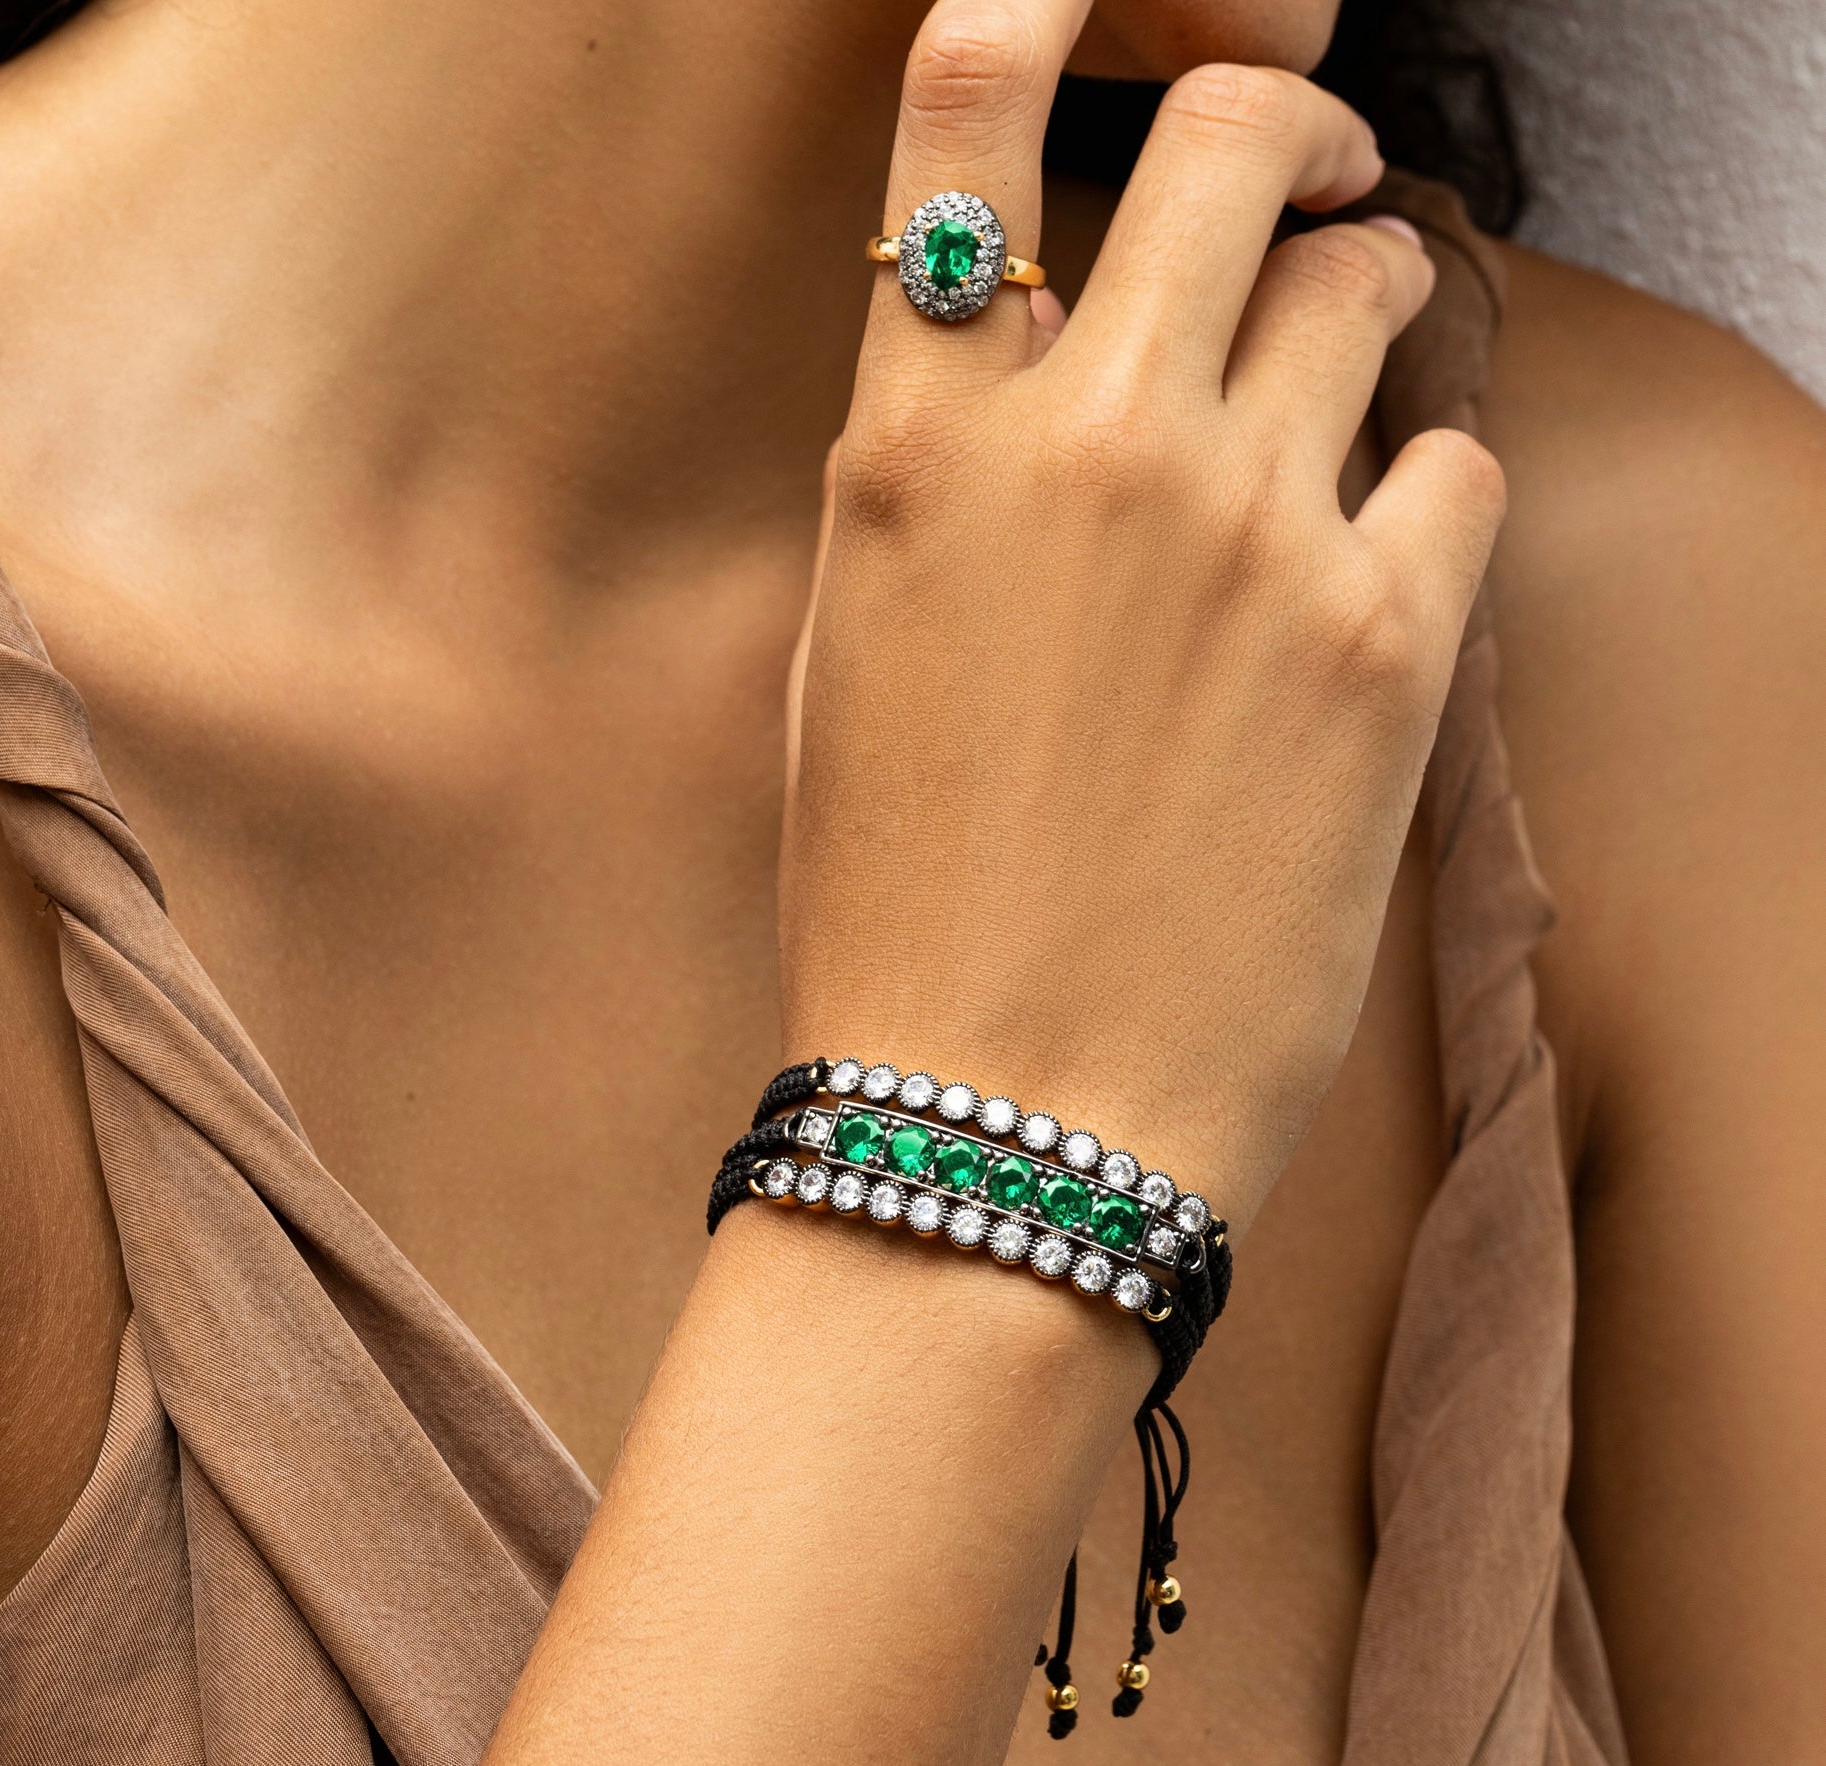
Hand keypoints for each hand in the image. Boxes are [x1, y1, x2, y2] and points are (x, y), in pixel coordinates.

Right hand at [781, 0, 1504, 1238]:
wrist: (1005, 1115)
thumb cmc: (899, 907)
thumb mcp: (851, 659)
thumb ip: (932, 475)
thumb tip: (1026, 359)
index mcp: (914, 444)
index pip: (970, 102)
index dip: (1039, 7)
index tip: (1097, 19)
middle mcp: (1087, 442)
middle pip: (1240, 138)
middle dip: (1279, 136)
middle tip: (1296, 189)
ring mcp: (1251, 530)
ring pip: (1372, 278)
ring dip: (1358, 308)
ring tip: (1327, 412)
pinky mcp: (1385, 641)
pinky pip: (1454, 457)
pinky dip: (1422, 479)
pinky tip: (1367, 567)